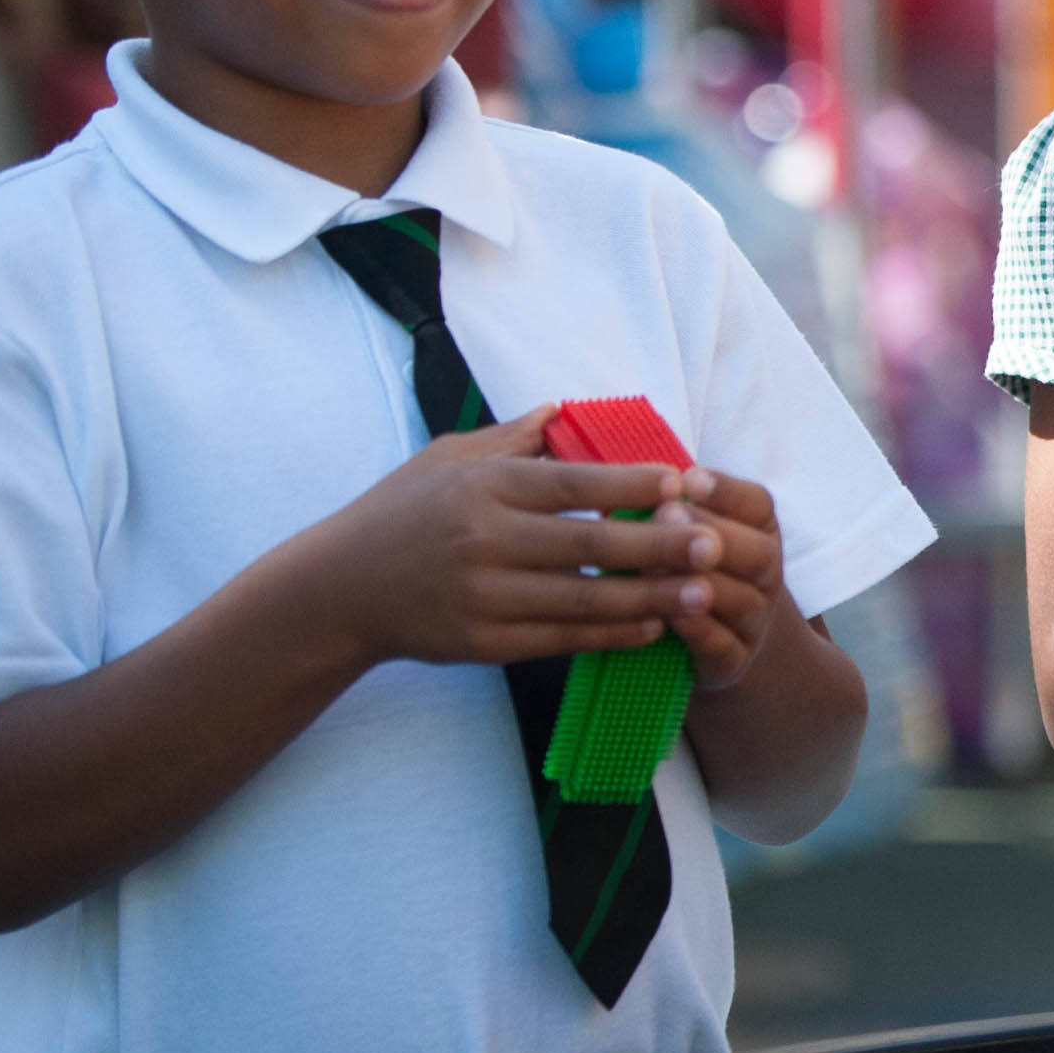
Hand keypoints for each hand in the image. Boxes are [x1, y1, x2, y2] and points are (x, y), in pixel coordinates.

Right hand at [296, 410, 713, 669]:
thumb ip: (511, 437)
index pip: (570, 482)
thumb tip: (566, 409)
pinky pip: (560, 640)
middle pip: (588, 544)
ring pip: (583, 600)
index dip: (629, 483)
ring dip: (649, 598)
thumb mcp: (447, 457)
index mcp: (483, 486)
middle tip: (714, 544)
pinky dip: (610, 636)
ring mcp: (484, 596)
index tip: (682, 483)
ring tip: (702, 593)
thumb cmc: (402, 512)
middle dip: (658, 545)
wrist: (339, 589)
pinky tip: (651, 627)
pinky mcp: (482, 643)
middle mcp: (484, 540)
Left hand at [648, 468, 794, 693]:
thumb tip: (622, 474)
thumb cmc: (693, 576)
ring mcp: (754, 622)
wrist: (727, 648)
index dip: (726, 491)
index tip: (688, 478)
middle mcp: (765, 577)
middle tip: (667, 514)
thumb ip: (670, 506)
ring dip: (700, 580)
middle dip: (713, 531)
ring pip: (742, 600)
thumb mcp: (694, 535)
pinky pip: (723, 646)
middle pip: (760, 552)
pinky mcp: (734, 663)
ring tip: (655, 564)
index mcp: (759, 535)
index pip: (758, 506)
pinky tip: (664, 614)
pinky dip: (696, 630)